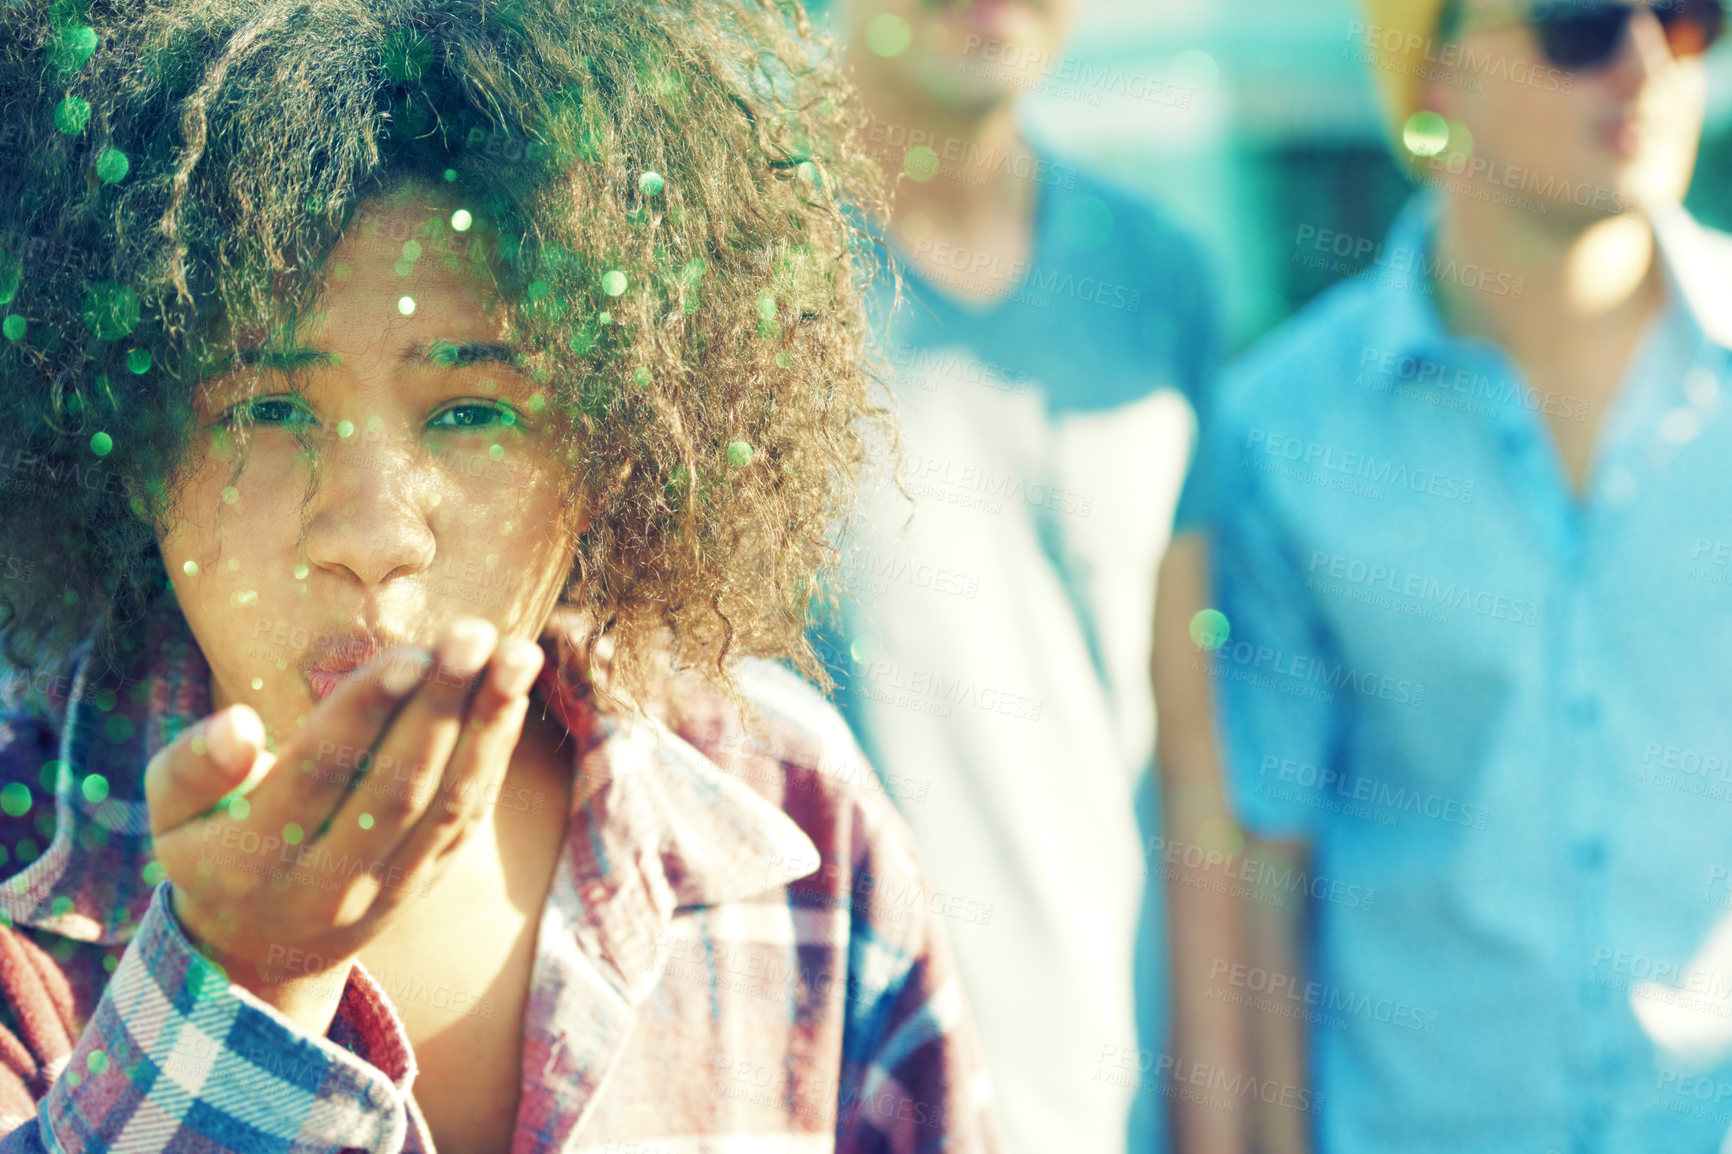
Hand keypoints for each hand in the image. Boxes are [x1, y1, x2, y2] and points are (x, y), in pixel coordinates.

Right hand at [144, 616, 543, 1033]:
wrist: (263, 947)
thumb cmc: (211, 847)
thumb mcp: (170, 815)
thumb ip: (190, 768)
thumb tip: (235, 723)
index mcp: (252, 860)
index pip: (317, 777)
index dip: (365, 714)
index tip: (410, 654)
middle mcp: (327, 884)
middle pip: (395, 791)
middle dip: (439, 708)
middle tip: (472, 636)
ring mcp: (388, 887)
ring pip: (447, 806)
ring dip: (488, 726)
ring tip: (519, 654)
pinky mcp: (430, 878)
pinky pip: (469, 816)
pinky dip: (495, 753)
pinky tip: (513, 694)